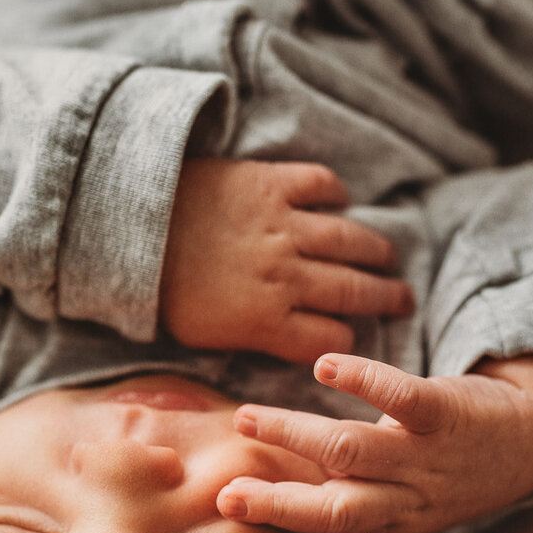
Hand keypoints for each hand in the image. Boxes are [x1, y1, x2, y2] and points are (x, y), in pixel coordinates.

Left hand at [159, 160, 412, 362]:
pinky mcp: (271, 183)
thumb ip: (252, 340)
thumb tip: (288, 348)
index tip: (353, 338)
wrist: (129, 229)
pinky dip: (336, 194)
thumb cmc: (162, 291)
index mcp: (266, 321)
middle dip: (385, 298)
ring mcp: (281, 226)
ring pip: (348, 239)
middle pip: (353, 291)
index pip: (330, 340)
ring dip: (375, 251)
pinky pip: (321, 184)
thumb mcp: (204, 338)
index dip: (347, 342)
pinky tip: (340, 203)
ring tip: (388, 258)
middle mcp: (284, 275)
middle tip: (403, 299)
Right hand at [217, 337, 532, 532]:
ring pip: (353, 451)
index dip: (277, 518)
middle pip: (336, 508)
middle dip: (280, 502)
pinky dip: (363, 381)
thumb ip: (339, 497)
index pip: (326, 527)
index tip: (227, 505)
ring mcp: (428, 459)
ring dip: (296, 435)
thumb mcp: (396, 502)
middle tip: (227, 490)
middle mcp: (406, 500)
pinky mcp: (449, 415)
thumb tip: (264, 493)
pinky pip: (403, 399)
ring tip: (248, 418)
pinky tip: (325, 367)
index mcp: (387, 524)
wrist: (528, 446)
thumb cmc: (440, 471)